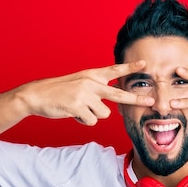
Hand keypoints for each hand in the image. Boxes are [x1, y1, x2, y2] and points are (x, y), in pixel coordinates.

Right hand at [18, 60, 154, 124]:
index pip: (114, 70)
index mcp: (91, 75)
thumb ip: (95, 89)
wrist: (36, 95)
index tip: (144, 65)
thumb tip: (110, 105)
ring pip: (104, 114)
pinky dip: (83, 121)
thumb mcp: (78, 83)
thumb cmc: (58, 92)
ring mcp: (84, 94)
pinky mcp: (78, 106)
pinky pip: (91, 121)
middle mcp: (90, 83)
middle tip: (151, 101)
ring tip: (79, 109)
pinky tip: (73, 113)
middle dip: (136, 99)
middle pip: (119, 94)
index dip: (129, 68)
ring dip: (93, 115)